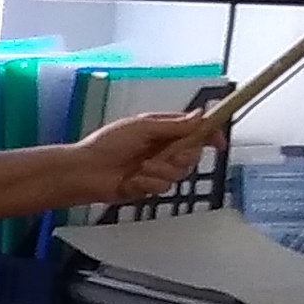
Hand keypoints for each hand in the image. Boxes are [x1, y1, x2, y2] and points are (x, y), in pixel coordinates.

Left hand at [78, 110, 215, 202]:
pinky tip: (132, 180)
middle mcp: (162, 149)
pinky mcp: (148, 187)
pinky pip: (161, 187)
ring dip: (159, 171)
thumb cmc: (106, 144)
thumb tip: (199, 116)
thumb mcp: (141, 127)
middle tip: (165, 155)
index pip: (195, 131)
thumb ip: (173, 125)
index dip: (209, 134)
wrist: (84, 171)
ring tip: (139, 168)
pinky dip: (147, 183)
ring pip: (179, 173)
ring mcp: (156, 169)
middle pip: (192, 154)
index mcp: (162, 130)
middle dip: (181, 156)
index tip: (219, 141)